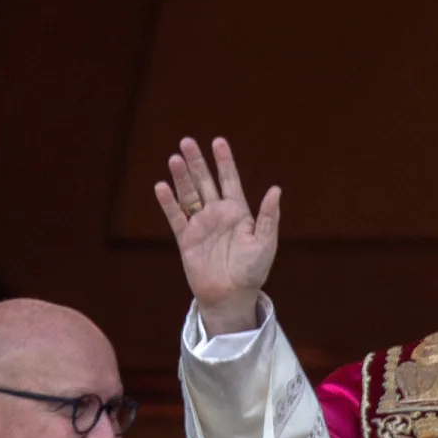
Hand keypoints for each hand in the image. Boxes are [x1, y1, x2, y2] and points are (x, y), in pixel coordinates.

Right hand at [155, 137, 281, 335]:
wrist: (231, 295)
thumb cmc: (252, 271)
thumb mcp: (266, 243)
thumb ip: (269, 216)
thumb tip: (275, 189)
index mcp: (238, 212)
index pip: (230, 180)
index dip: (224, 161)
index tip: (218, 142)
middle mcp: (218, 214)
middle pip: (205, 181)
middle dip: (197, 162)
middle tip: (187, 141)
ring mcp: (201, 225)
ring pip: (188, 195)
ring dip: (181, 177)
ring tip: (175, 158)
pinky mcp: (186, 239)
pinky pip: (176, 217)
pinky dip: (168, 202)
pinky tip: (161, 187)